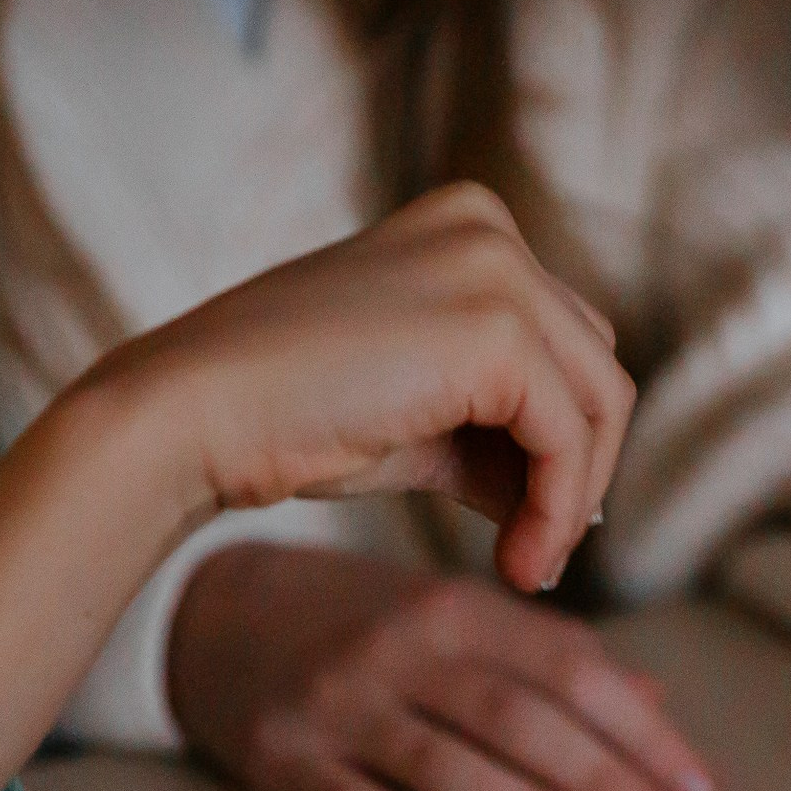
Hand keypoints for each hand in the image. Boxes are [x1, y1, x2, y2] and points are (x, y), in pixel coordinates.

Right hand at [86, 181, 635, 596]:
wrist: (189, 416)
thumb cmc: (290, 419)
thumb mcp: (423, 413)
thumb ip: (502, 433)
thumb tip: (579, 503)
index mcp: (470, 223)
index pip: (568, 341)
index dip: (564, 438)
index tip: (530, 519)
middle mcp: (489, 227)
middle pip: (596, 366)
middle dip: (578, 469)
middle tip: (534, 553)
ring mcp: (495, 268)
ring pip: (600, 402)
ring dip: (575, 500)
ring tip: (527, 567)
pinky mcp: (496, 329)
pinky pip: (569, 437)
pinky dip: (558, 509)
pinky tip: (517, 561)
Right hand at [169, 544, 715, 790]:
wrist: (208, 609)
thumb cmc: (362, 620)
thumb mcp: (455, 612)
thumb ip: (550, 656)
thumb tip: (654, 702)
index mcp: (459, 607)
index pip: (571, 669)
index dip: (641, 733)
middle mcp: (403, 649)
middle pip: (522, 719)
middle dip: (607, 781)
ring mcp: (339, 704)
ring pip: (452, 763)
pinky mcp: (280, 758)